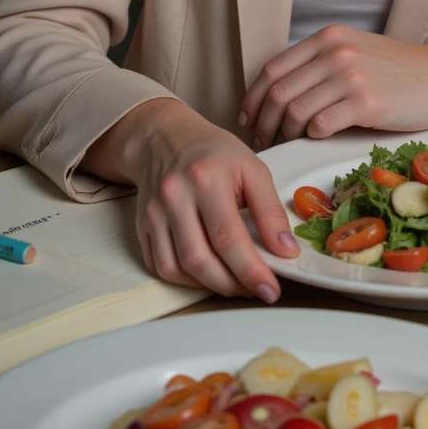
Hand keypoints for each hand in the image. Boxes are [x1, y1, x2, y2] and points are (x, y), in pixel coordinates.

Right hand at [118, 99, 300, 299]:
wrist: (165, 138)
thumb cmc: (213, 152)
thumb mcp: (252, 168)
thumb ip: (270, 210)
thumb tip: (285, 251)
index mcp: (206, 178)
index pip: (229, 237)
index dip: (251, 270)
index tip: (271, 290)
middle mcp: (174, 197)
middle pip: (200, 259)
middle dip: (232, 284)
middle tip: (257, 288)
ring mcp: (154, 213)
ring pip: (177, 269)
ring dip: (210, 285)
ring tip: (235, 282)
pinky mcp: (142, 226)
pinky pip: (160, 267)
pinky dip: (185, 279)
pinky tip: (208, 273)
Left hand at [239, 26, 427, 150]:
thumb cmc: (399, 71)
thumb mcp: (355, 52)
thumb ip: (320, 64)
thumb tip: (279, 96)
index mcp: (327, 37)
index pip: (273, 69)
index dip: (253, 99)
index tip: (249, 119)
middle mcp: (335, 52)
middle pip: (279, 93)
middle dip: (263, 123)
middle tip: (263, 141)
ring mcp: (351, 76)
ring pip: (295, 111)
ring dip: (284, 134)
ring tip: (286, 144)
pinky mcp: (367, 102)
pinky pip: (321, 125)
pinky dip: (310, 136)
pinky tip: (314, 141)